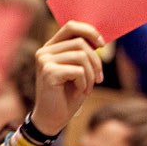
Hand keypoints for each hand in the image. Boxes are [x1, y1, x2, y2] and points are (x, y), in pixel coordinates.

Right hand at [30, 21, 105, 135]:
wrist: (52, 119)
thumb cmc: (68, 94)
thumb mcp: (78, 70)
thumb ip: (83, 54)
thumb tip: (99, 39)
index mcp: (51, 48)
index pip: (71, 26)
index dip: (90, 32)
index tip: (102, 44)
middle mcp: (44, 51)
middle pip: (80, 42)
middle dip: (96, 61)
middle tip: (99, 79)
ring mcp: (44, 61)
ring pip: (81, 56)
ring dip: (91, 75)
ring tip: (87, 88)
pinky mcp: (48, 73)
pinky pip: (78, 70)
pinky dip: (85, 83)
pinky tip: (80, 92)